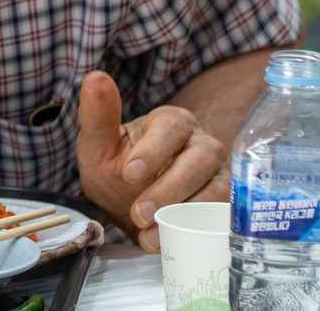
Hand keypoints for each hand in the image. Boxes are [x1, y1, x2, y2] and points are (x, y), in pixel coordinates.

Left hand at [75, 71, 227, 250]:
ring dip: (183, 215)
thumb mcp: (98, 143)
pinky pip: (222, 216)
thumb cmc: (116, 166)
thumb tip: (95, 78)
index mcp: (171, 121)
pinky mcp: (225, 204)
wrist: (128, 203)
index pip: (170, 129)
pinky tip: (171, 242)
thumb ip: (98, 115)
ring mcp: (217, 174)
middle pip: (198, 161)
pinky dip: (198, 231)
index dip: (152, 151)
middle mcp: (200, 143)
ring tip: (149, 234)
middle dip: (168, 189)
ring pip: (215, 190)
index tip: (129, 173)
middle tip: (139, 213)